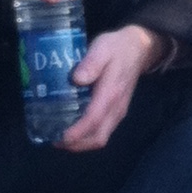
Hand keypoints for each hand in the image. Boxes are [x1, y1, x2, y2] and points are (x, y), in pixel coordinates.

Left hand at [55, 25, 162, 151]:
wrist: (138, 49)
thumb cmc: (116, 48)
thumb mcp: (102, 48)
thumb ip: (91, 63)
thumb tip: (77, 79)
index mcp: (111, 93)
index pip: (94, 119)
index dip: (77, 131)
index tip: (61, 137)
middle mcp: (116, 108)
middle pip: (98, 137)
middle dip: (76, 144)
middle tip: (54, 140)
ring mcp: (117, 112)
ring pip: (100, 138)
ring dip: (80, 143)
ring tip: (59, 138)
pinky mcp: (116, 113)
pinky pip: (102, 132)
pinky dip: (86, 137)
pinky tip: (72, 129)